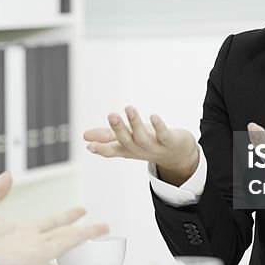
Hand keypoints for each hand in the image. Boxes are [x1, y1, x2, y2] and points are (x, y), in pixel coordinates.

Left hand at [0, 173, 107, 264]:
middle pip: (64, 233)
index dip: (65, 216)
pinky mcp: (33, 256)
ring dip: (86, 233)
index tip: (81, 210)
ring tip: (104, 228)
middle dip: (82, 229)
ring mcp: (33, 250)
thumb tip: (8, 175)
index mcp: (19, 230)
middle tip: (101, 225)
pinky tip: (88, 232)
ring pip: (67, 240)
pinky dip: (75, 239)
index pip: (49, 222)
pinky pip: (59, 246)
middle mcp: (30, 241)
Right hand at [84, 106, 199, 184]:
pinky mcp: (169, 141)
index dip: (101, 149)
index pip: (112, 151)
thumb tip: (85, 136)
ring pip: (143, 137)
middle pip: (126, 141)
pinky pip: (163, 134)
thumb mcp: (128, 139)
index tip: (89, 145)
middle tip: (111, 115)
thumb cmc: (149, 143)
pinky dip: (159, 126)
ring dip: (136, 123)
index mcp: (128, 149)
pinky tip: (154, 116)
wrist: (179, 156)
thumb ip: (107, 137)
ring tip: (129, 108)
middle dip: (118, 129)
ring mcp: (155, 147)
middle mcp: (139, 149)